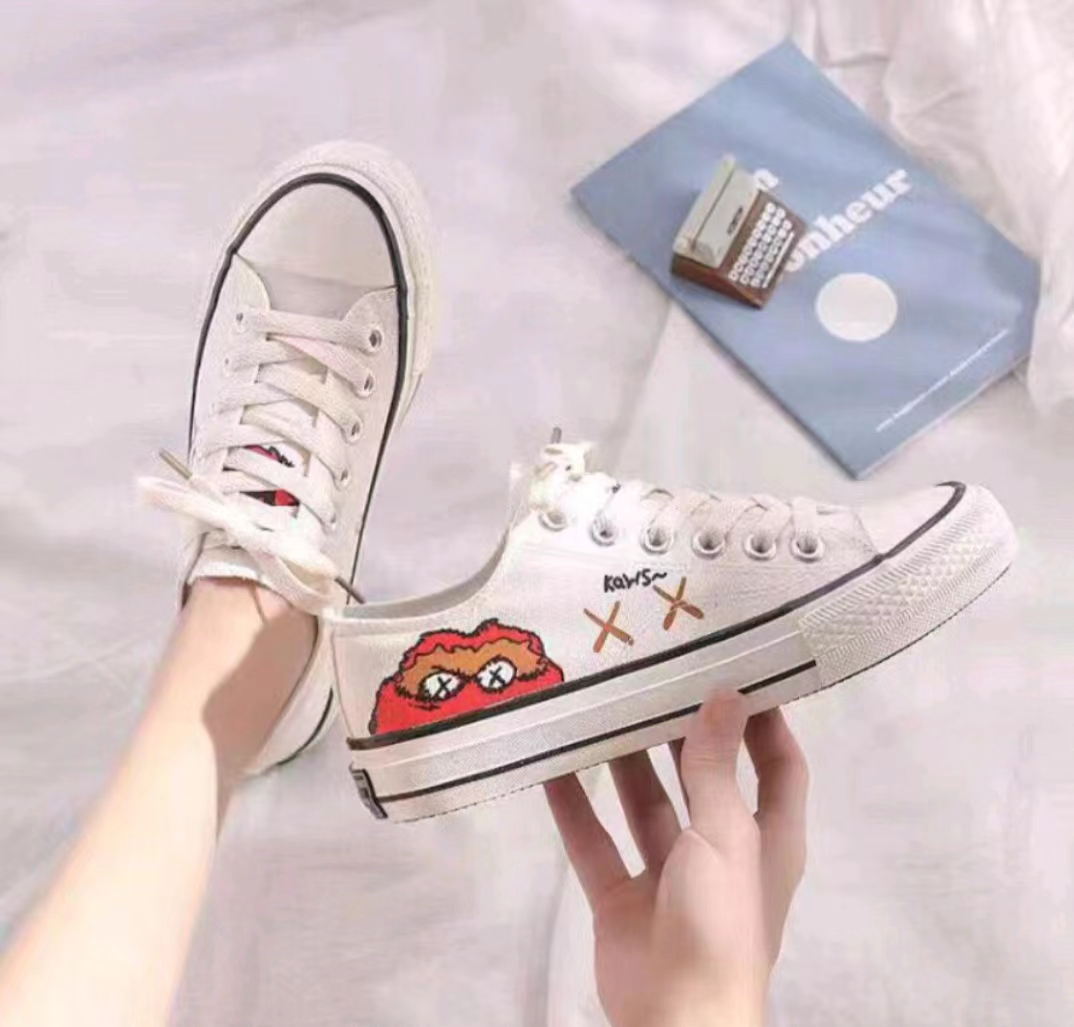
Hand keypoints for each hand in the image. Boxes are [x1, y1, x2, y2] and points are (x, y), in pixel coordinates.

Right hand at [544, 695, 807, 1026]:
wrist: (676, 1019)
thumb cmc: (721, 920)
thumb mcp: (726, 834)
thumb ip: (716, 766)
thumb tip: (726, 693)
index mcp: (766, 838)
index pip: (778, 767)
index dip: (765, 723)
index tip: (739, 670)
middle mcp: (720, 850)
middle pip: (703, 777)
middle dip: (680, 732)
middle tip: (651, 675)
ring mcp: (667, 875)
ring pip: (644, 804)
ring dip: (624, 763)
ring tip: (599, 707)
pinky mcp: (621, 898)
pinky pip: (594, 842)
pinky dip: (573, 808)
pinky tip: (551, 766)